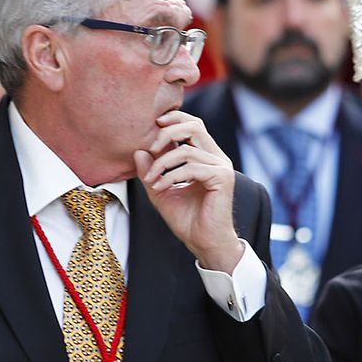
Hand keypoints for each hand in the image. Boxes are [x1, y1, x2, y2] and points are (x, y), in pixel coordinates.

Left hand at [134, 111, 240, 271]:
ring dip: (162, 163)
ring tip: (151, 180)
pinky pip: (191, 167)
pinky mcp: (222, 178)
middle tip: (150, 147)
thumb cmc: (187, 219)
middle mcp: (216, 158)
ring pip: (187, 149)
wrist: (204, 243)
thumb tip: (138, 151)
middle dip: (168, 132)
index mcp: (205, 156)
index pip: (193, 125)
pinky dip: (171, 176)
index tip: (154, 124)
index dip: (174, 119)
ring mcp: (221, 167)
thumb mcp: (161, 190)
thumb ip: (151, 171)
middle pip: (195, 126)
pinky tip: (161, 187)